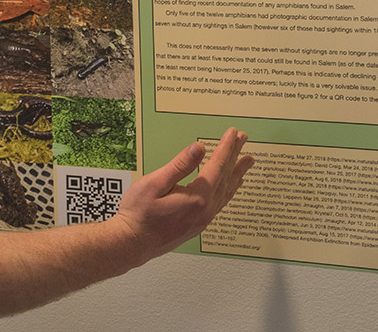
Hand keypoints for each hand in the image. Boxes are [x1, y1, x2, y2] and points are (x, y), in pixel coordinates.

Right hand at [111, 127, 253, 263]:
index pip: (217, 166)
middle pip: (226, 178)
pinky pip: (220, 203)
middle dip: (236, 156)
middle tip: (244, 140)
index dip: (226, 147)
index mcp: (197, 198)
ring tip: (246, 163)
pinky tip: (229, 187)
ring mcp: (203, 220)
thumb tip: (198, 149)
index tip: (233, 133)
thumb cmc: (139, 215)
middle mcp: (205, 210)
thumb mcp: (155, 183)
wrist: (131, 243)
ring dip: (236, 174)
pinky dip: (228, 190)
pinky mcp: (198, 225)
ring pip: (226, 192)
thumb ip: (179, 165)